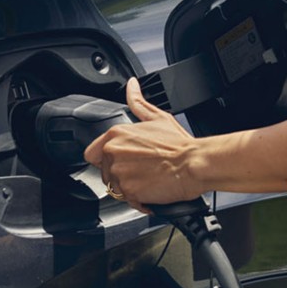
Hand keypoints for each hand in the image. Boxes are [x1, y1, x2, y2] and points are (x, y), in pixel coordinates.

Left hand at [84, 78, 206, 208]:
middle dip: (121, 174)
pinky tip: (152, 191)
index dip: (106, 160)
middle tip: (142, 171)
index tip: (121, 162)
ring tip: (149, 180)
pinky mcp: (128, 192)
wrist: (194, 164)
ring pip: (115, 188)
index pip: (92, 154)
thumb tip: (132, 86)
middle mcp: (113, 153)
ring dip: (130, 188)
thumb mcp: (157, 118)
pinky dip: (139, 200)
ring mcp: (119, 173)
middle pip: (104, 172)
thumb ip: (138, 103)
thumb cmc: (179, 144)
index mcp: (115, 135)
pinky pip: (127, 201)